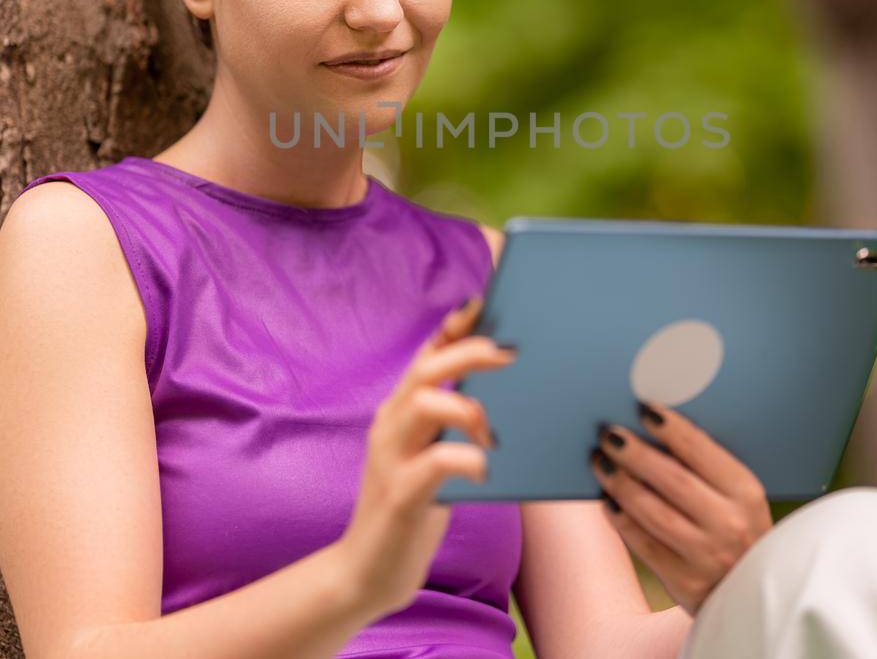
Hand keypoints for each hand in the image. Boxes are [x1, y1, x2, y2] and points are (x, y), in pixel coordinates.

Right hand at [336, 296, 517, 616]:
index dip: (451, 328)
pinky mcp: (400, 495)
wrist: (367, 572)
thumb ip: (452, 425)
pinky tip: (486, 470)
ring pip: (424, 404)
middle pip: (426, 370)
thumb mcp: (430, 457)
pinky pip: (435, 463)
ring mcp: (391, 458)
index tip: (481, 304)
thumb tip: (504, 393)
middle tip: (510, 353)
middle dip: (468, 352)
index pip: (424, 357)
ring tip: (494, 430)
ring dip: (467, 407)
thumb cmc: (411, 509)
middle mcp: (390, 425)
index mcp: (399, 412)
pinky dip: (466, 459)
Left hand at [589, 400, 772, 616]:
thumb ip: (707, 466)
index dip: (670, 427)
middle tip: (608, 433)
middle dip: (635, 453)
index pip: (701, 451)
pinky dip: (621, 519)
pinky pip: (643, 544)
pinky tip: (607, 500)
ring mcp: (706, 555)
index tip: (643, 408)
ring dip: (621, 483)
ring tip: (600, 461)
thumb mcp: (738, 496)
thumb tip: (654, 425)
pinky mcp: (684, 580)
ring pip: (653, 512)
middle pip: (672, 479)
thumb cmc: (737, 527)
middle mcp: (729, 523)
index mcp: (745, 493)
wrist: (753, 590)